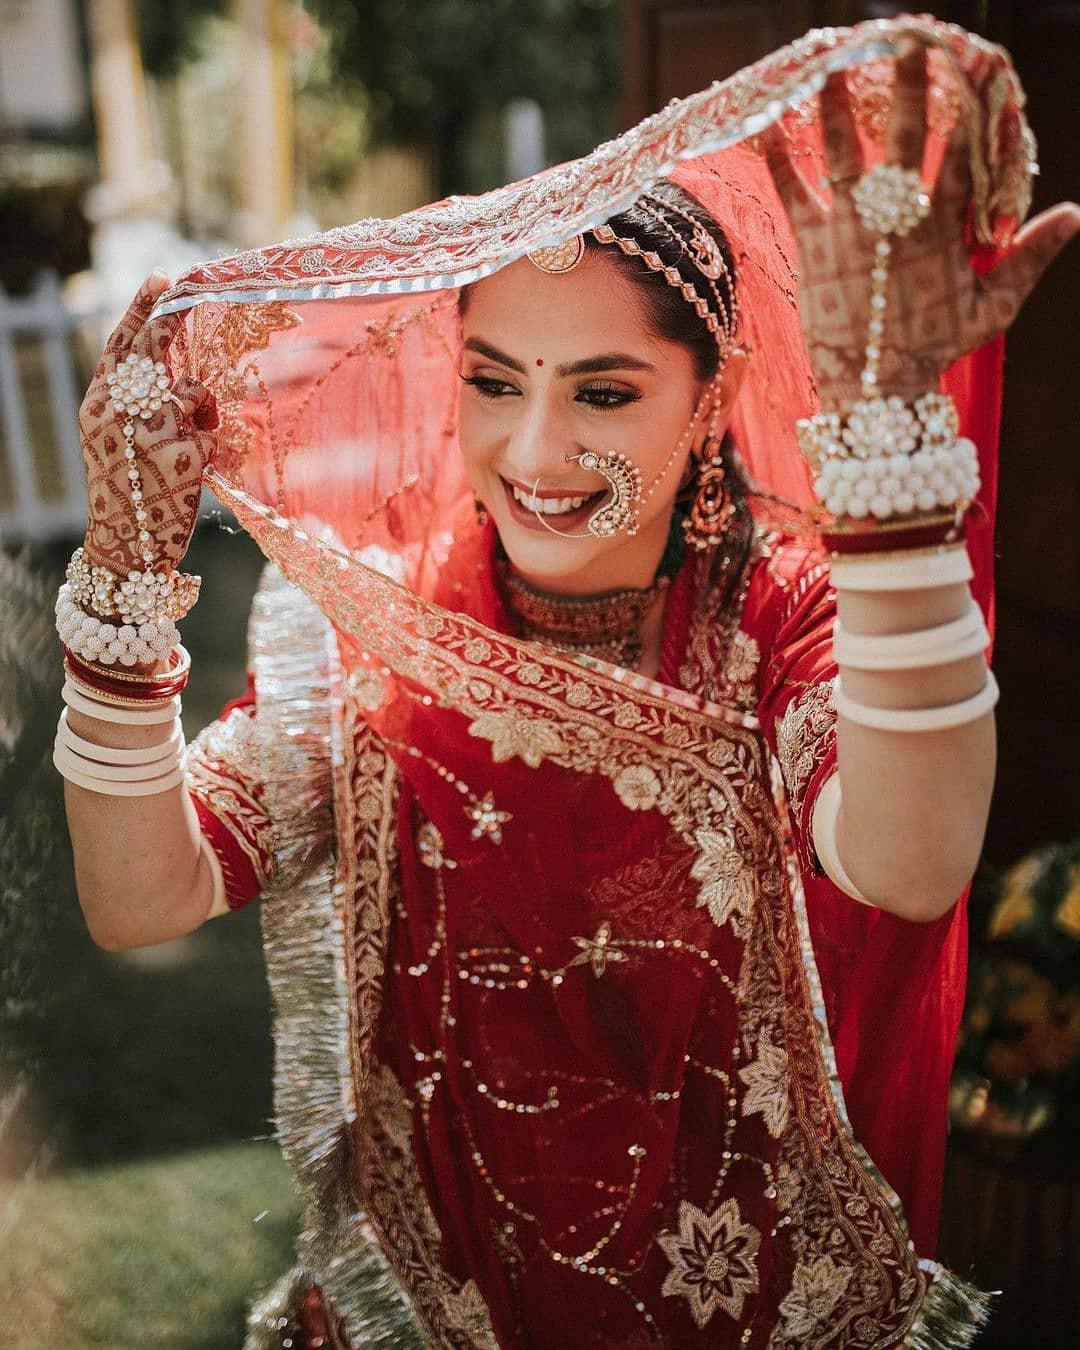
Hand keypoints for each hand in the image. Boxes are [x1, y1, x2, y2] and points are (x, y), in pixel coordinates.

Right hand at [78, 271, 217, 580]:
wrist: (127, 546)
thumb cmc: (130, 492)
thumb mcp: (119, 441)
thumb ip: (140, 405)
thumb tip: (183, 377)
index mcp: (99, 406)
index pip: (121, 346)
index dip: (142, 310)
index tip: (162, 280)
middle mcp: (119, 413)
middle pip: (152, 351)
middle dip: (171, 319)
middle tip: (189, 290)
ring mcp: (149, 432)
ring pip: (192, 390)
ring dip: (201, 405)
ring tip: (193, 434)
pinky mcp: (182, 456)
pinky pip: (212, 429)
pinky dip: (212, 440)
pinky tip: (198, 465)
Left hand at [763, 46, 1079, 408]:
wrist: (876, 391)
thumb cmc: (936, 350)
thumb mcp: (993, 306)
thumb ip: (1030, 257)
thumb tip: (1075, 214)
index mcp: (944, 226)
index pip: (958, 150)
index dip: (959, 104)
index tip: (959, 62)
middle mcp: (897, 217)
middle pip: (903, 137)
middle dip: (905, 87)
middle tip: (904, 40)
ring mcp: (852, 228)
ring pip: (843, 152)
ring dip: (834, 105)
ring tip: (827, 63)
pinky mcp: (815, 245)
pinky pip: (793, 191)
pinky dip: (780, 157)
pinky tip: (766, 122)